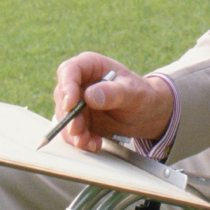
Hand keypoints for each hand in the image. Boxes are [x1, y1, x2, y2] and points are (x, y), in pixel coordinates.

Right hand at [53, 52, 173, 151]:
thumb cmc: (142, 95)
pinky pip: (72, 131)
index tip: (71, 106)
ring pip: (65, 117)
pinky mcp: (80, 119)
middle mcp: (80, 82)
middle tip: (79, 132)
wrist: (147, 114)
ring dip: (74, 133)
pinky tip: (95, 143)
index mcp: (91, 66)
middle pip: (62, 97)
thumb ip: (113, 92)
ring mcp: (78, 102)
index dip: (66, 87)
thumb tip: (89, 96)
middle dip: (70, 117)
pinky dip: (80, 140)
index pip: (69, 71)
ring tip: (91, 142)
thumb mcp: (133, 92)